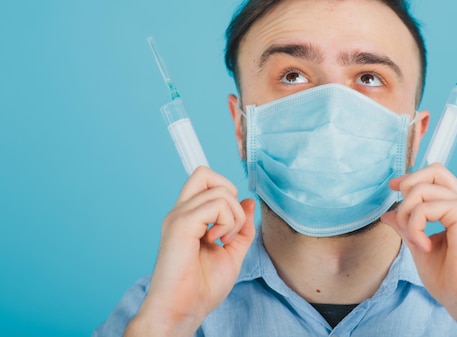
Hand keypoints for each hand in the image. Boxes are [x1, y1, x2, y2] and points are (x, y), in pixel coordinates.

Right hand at [125, 167, 255, 336]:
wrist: (182, 311)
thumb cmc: (201, 288)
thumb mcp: (232, 253)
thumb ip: (242, 227)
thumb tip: (250, 201)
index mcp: (189, 216)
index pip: (204, 179)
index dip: (225, 190)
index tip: (230, 222)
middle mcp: (181, 211)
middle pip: (205, 173)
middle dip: (229, 193)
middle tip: (229, 225)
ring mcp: (179, 216)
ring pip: (220, 190)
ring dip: (234, 216)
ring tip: (223, 240)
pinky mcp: (181, 224)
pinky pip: (217, 204)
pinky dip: (228, 222)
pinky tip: (216, 241)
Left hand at [381, 163, 456, 336]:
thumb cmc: (452, 283)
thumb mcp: (419, 247)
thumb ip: (407, 226)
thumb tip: (389, 213)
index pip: (435, 177)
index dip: (411, 178)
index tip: (394, 188)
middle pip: (434, 170)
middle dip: (408, 185)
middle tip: (404, 215)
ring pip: (421, 188)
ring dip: (407, 214)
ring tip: (414, 239)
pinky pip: (424, 207)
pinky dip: (415, 226)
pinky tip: (424, 247)